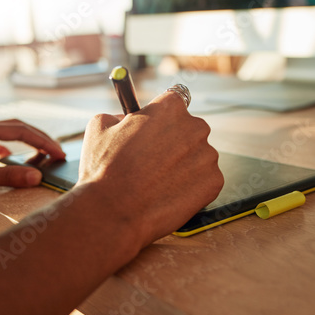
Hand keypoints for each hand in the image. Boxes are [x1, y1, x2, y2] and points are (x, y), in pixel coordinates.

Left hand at [0, 120, 65, 204]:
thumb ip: (4, 175)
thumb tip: (37, 176)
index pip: (20, 130)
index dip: (43, 141)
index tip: (60, 154)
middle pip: (15, 127)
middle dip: (38, 138)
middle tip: (57, 153)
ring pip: (4, 134)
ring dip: (24, 141)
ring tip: (40, 153)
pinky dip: (7, 147)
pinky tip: (7, 154)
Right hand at [76, 90, 222, 249]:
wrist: (114, 211)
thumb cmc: (104, 169)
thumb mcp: (100, 127)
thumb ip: (120, 115)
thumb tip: (127, 119)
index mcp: (170, 107)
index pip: (174, 103)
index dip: (161, 119)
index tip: (155, 131)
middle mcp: (195, 126)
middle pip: (190, 130)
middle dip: (175, 143)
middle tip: (153, 163)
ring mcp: (208, 155)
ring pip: (198, 157)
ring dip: (183, 166)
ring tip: (157, 183)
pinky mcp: (214, 182)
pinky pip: (205, 181)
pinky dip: (191, 188)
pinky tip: (168, 195)